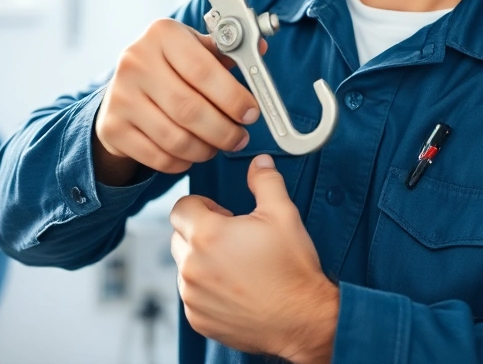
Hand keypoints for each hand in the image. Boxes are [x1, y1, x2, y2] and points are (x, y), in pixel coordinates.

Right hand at [93, 18, 265, 184]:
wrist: (125, 88)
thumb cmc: (171, 66)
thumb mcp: (196, 49)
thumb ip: (227, 52)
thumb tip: (259, 49)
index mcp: (162, 34)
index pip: (203, 69)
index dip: (233, 96)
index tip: (251, 113)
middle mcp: (136, 62)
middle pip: (189, 109)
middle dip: (223, 130)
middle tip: (240, 138)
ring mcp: (120, 96)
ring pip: (175, 138)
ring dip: (205, 149)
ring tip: (218, 146)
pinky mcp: (113, 127)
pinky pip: (158, 156)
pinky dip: (183, 162)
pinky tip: (192, 153)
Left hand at [171, 156, 338, 362]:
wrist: (302, 319)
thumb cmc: (292, 269)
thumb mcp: (283, 214)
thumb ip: (265, 182)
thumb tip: (259, 163)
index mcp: (207, 235)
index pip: (181, 207)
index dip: (202, 205)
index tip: (222, 213)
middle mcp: (192, 266)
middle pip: (180, 236)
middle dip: (201, 232)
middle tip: (234, 238)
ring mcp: (192, 295)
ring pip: (185, 267)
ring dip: (203, 261)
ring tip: (237, 265)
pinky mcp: (198, 318)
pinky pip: (192, 295)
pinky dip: (208, 289)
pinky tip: (236, 288)